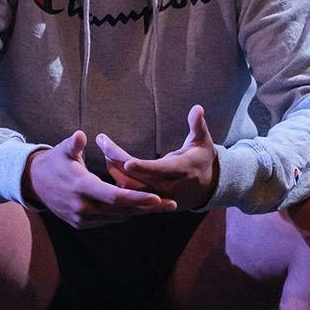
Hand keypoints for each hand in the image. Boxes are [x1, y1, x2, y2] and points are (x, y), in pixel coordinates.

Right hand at [22, 131, 177, 228]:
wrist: (34, 183)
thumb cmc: (53, 162)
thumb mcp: (62, 150)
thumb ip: (74, 145)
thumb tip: (81, 135)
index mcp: (81, 188)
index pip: (115, 197)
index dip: (137, 198)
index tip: (157, 197)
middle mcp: (83, 208)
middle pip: (122, 210)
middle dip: (148, 208)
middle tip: (172, 204)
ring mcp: (82, 219)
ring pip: (118, 217)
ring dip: (139, 212)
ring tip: (162, 205)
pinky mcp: (81, 224)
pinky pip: (109, 220)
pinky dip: (125, 214)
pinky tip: (141, 208)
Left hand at [96, 105, 219, 210]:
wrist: (207, 188)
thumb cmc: (202, 159)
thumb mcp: (203, 142)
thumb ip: (198, 126)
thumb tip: (197, 108)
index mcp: (182, 171)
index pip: (160, 171)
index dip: (143, 168)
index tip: (126, 162)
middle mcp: (168, 187)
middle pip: (137, 178)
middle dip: (117, 161)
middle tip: (102, 141)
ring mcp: (157, 197)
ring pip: (129, 188)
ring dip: (114, 169)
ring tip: (104, 148)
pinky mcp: (150, 201)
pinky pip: (128, 193)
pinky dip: (117, 178)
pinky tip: (109, 161)